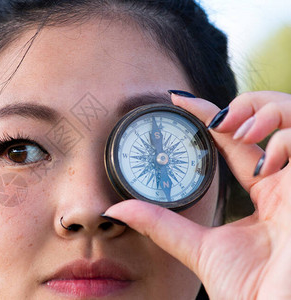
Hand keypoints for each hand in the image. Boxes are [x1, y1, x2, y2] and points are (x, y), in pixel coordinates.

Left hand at [104, 91, 290, 298]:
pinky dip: (286, 137)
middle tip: (216, 117)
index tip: (177, 99)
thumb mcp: (199, 249)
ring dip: (265, 111)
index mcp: (265, 196)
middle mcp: (286, 183)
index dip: (211, 117)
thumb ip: (161, 224)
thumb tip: (117, 209)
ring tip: (234, 129)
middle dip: (247, 104)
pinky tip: (264, 162)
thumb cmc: (252, 291)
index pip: (237, 143)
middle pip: (273, 119)